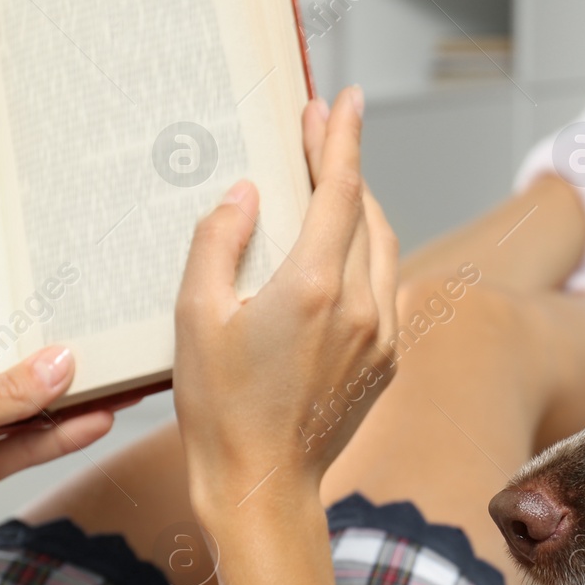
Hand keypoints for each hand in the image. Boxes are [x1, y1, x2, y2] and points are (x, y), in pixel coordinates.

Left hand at [0, 347, 119, 492]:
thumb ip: (4, 395)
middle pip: (21, 382)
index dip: (33, 337)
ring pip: (30, 416)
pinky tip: (96, 424)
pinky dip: (63, 439)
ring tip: (115, 391)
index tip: (75, 333)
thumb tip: (54, 366)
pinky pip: (29, 448)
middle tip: (104, 360)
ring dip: (75, 407)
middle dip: (62, 371)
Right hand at [173, 86, 398, 520]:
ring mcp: (382, 334)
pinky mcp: (389, 358)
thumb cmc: (220, 405)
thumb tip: (246, 193)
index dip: (341, 139)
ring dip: (360, 210)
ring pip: (384, 248)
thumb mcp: (195, 316)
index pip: (340, 191)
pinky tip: (337, 254)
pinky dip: (366, 256)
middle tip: (316, 132)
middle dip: (344, 167)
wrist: (265, 483)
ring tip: (325, 186)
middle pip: (366, 213)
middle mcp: (362, 305)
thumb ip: (219, 242)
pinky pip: (385, 287)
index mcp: (314, 287)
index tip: (343, 100)